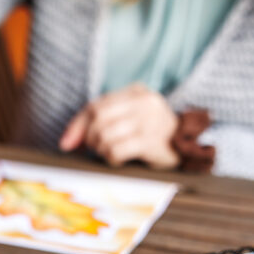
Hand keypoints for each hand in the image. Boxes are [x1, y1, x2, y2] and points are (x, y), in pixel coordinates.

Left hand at [59, 84, 179, 169]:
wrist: (187, 149)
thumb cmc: (152, 137)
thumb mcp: (129, 121)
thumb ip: (101, 123)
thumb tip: (66, 143)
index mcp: (136, 92)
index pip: (96, 105)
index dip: (77, 126)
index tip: (66, 144)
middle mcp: (144, 101)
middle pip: (99, 117)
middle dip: (90, 138)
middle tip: (96, 149)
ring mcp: (149, 120)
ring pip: (105, 134)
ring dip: (101, 149)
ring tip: (110, 154)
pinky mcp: (152, 140)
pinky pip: (117, 150)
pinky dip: (111, 158)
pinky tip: (119, 161)